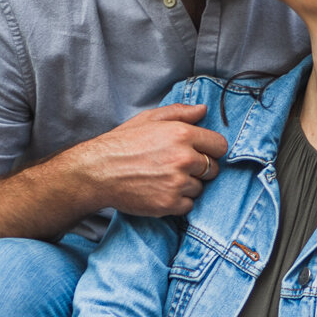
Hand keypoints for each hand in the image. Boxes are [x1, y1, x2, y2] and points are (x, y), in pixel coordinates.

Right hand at [0, 103, 228, 245]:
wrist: (96, 172)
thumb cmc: (121, 143)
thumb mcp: (149, 119)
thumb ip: (180, 113)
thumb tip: (203, 110)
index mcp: (182, 134)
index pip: (220, 146)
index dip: (211, 149)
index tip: (200, 152)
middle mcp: (184, 158)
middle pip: (213, 169)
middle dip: (200, 169)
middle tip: (178, 167)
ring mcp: (177, 183)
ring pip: (200, 188)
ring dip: (188, 186)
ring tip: (165, 179)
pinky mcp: (169, 204)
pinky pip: (188, 205)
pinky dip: (178, 202)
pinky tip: (161, 192)